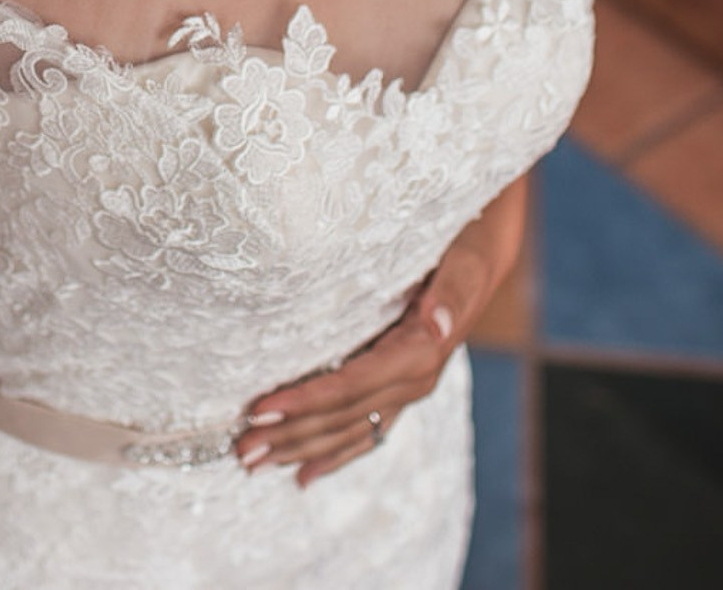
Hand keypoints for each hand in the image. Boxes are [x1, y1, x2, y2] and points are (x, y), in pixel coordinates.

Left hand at [235, 174, 528, 487]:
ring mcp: (407, 392)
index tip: (261, 408)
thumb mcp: (459, 262)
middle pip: (341, 416)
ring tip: (254, 462)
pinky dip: (333, 455)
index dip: (305, 400)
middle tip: (242, 449)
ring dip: (300, 449)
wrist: (480, 252)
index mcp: (419, 353)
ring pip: (348, 431)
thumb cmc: (460, 247)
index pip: (350, 386)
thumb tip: (436, 322)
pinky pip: (365, 433)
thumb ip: (450, 295)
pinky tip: (303, 476)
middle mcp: (413, 381)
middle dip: (290, 434)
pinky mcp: (400, 392)